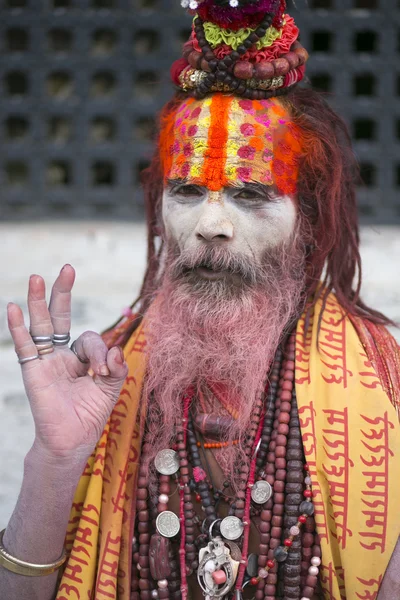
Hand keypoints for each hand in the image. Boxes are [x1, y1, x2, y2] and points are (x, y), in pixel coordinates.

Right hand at [7, 264, 127, 459]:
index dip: (100, 352)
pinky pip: (25, 346)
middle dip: (63, 293)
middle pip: (60, 317)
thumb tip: (117, 351)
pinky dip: (18, 327)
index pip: (90, 339)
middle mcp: (61, 354)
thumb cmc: (89, 415)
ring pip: (40, 326)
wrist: (72, 441)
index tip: (103, 372)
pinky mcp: (34, 371)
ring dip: (39, 302)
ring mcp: (46, 361)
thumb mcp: (112, 388)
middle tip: (68, 268)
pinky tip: (12, 308)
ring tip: (36, 278)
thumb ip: (117, 368)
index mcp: (80, 357)